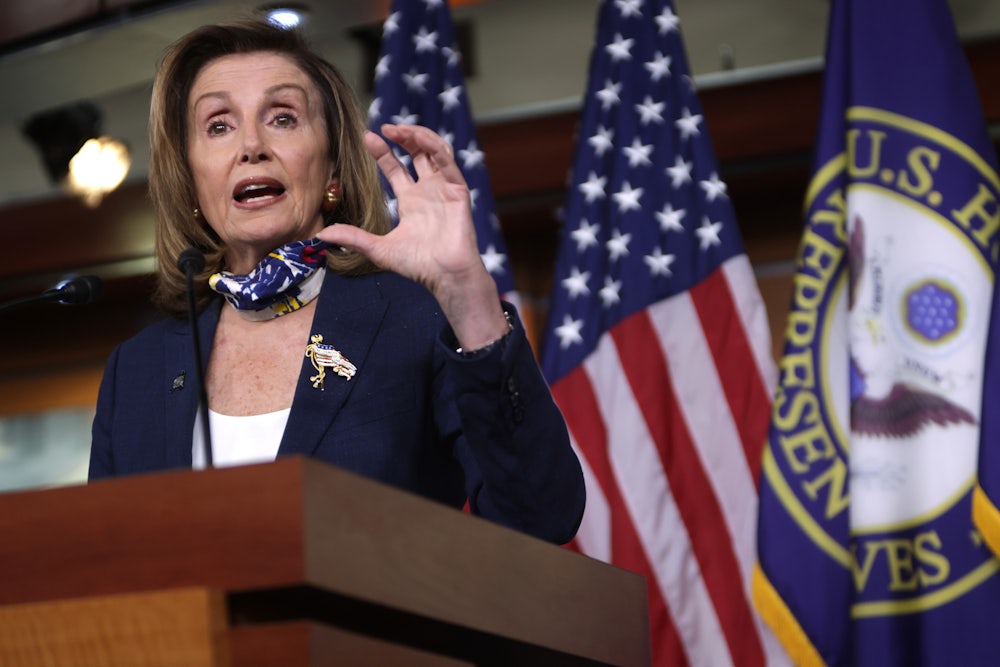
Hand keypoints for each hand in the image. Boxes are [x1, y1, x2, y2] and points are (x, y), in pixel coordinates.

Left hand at [317, 124, 507, 348]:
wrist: (445, 275)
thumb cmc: (418, 265)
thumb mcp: (378, 248)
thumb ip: (353, 238)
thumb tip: (321, 235)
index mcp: (411, 200)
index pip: (395, 167)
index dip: (382, 152)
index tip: (367, 138)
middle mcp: (427, 190)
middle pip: (416, 153)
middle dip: (402, 137)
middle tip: (384, 128)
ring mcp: (444, 188)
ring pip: (434, 151)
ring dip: (419, 136)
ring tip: (400, 130)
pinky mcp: (458, 191)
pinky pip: (448, 163)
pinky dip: (436, 147)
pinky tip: (420, 139)